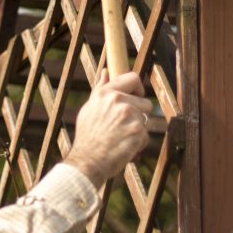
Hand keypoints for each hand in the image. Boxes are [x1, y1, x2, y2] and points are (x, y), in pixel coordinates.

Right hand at [65, 71, 151, 188]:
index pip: (133, 78)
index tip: (136, 98)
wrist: (87, 161)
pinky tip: (123, 147)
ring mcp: (130, 115)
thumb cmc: (87, 136)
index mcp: (106, 93)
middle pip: (145, 103)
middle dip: (139, 115)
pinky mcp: (138, 131)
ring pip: (145, 120)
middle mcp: (118, 101)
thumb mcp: (89, 108)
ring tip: (120, 138)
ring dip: (137, 130)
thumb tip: (106, 71)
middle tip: (123, 127)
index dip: (138, 89)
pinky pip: (145, 136)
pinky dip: (137, 144)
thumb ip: (101, 89)